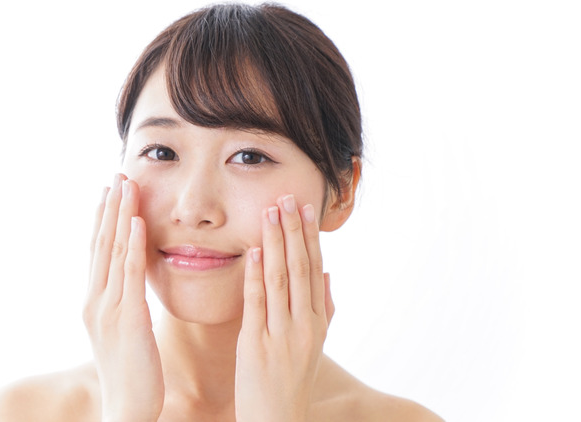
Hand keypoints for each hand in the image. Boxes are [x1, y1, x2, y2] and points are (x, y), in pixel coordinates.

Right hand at [83, 174, 163, 421]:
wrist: (125, 406)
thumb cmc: (131, 371)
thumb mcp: (122, 331)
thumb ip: (123, 303)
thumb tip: (129, 284)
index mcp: (94, 302)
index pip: (97, 252)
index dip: (102, 219)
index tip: (108, 192)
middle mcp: (95, 300)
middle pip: (101, 244)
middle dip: (109, 208)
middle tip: (116, 175)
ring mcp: (108, 308)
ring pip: (113, 252)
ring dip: (120, 215)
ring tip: (127, 184)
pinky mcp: (127, 319)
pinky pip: (129, 274)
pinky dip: (131, 245)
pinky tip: (137, 221)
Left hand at [235, 194, 333, 421]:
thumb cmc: (290, 382)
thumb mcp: (313, 346)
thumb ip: (323, 309)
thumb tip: (327, 273)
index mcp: (317, 323)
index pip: (314, 270)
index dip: (310, 237)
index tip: (305, 209)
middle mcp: (303, 326)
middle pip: (300, 268)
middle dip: (293, 230)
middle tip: (287, 198)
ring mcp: (281, 335)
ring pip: (281, 279)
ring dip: (276, 243)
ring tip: (270, 212)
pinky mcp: (255, 345)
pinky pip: (257, 303)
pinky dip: (256, 275)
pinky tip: (254, 251)